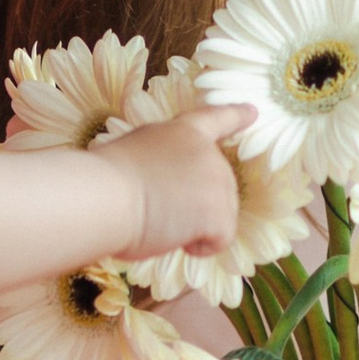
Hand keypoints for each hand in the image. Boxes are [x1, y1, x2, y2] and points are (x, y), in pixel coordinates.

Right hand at [107, 102, 256, 268]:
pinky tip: (174, 238)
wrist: (106, 195)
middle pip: (218, 186)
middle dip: (196, 204)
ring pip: (219, 217)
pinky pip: (219, 240)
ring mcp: (218, 182)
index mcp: (183, 132)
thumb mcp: (135, 150)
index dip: (236, 116)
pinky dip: (199, 247)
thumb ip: (161, 159)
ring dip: (193, 226)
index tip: (252, 112)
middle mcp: (208, 153)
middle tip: (158, 208)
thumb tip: (163, 185)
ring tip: (160, 220)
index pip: (216, 119)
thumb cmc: (106, 177)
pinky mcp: (220, 214)